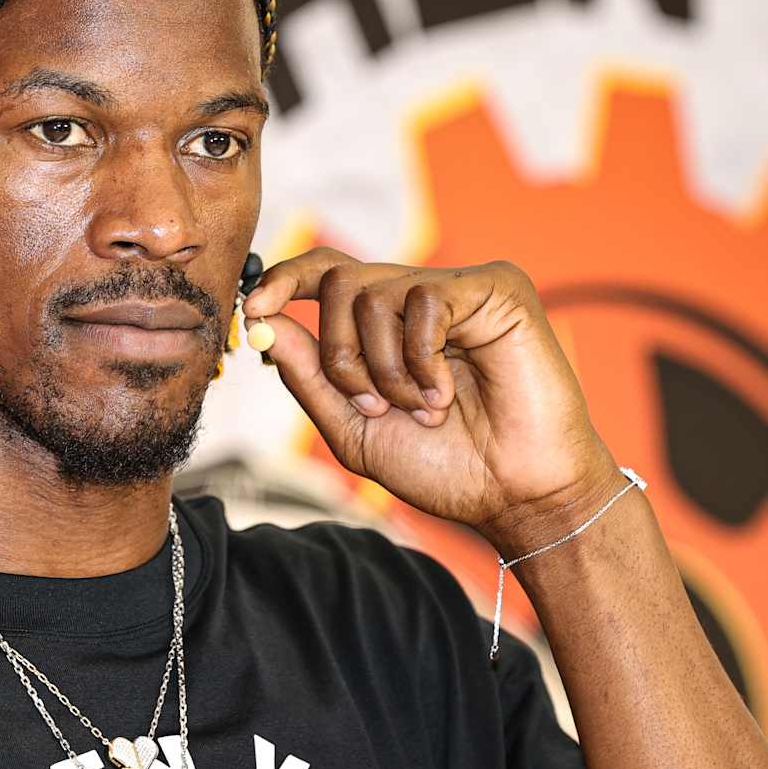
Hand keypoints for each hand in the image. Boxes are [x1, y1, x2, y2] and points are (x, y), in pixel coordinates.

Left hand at [241, 247, 620, 546]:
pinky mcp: (496, 288)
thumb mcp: (355, 429)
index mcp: (388, 325)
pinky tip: (444, 393)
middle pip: (339, 281)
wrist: (515, 496)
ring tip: (423, 407)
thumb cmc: (448, 467)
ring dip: (384, 368)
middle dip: (340, 354)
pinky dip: (421, 359)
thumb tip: (265, 325)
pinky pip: (424, 301)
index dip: (284, 278)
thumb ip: (310, 376)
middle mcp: (420, 298)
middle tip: (374, 404)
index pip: (327, 272)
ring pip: (374, 293)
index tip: (252, 307)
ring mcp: (458, 289)